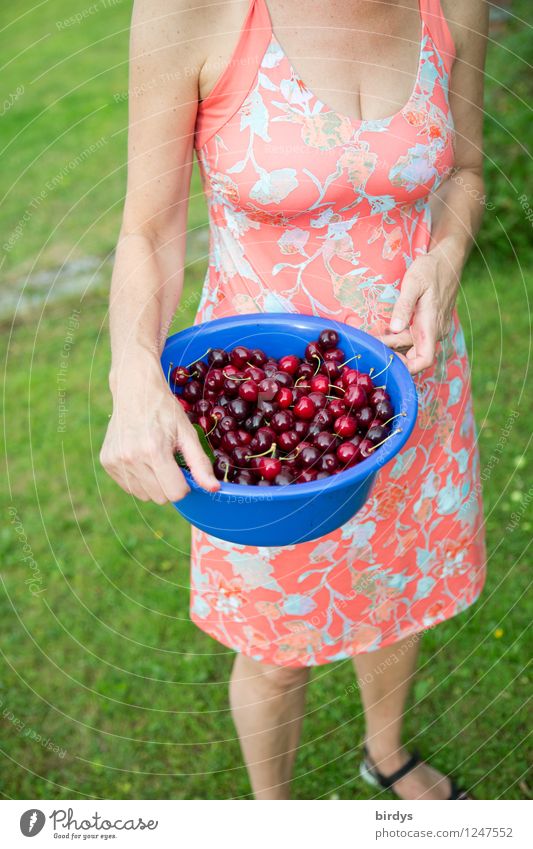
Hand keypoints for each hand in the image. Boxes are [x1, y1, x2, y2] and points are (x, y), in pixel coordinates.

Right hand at [100, 360, 219, 502]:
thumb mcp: (187, 433)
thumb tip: (214, 489)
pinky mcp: (106, 462)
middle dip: (169, 484)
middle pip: (160, 498)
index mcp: (153, 450)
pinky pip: (129, 487)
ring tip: (153, 457)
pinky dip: (139, 478)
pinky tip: (140, 456)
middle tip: (168, 460)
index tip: (183, 469)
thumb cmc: (165, 410)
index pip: (175, 493)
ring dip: (153, 483)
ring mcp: (116, 461)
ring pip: (143, 495)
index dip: (184, 484)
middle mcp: (131, 458)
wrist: (135, 389)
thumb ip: (200, 464)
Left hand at [379, 247, 459, 374]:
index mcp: (432, 325)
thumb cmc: (430, 269)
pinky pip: (416, 338)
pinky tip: (386, 331)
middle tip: (370, 343)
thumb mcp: (413, 283)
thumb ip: (404, 306)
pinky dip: (400, 338)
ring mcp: (435, 329)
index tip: (387, 361)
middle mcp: (436, 331)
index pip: (424, 360)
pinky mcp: (431, 324)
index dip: (407, 368)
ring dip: (394, 345)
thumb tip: (395, 328)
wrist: (448, 260)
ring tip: (374, 337)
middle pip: (413, 354)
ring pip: (413, 346)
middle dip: (392, 352)